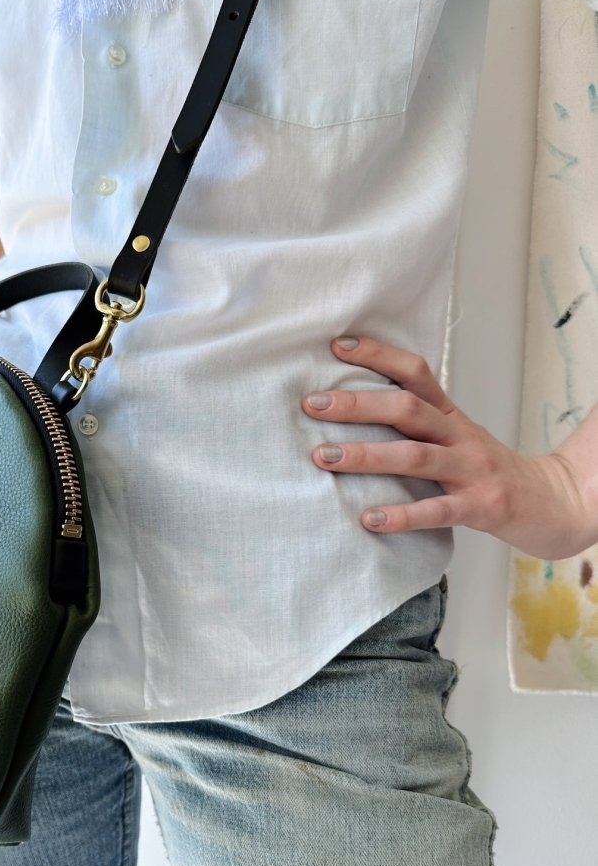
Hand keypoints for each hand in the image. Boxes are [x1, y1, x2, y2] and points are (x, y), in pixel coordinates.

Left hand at [302, 335, 596, 560]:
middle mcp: (459, 435)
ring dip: (365, 456)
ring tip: (323, 458)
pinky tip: (368, 519)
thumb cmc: (489, 473)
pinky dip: (401, 514)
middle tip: (312, 405)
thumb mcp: (455, 439)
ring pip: (414, 456)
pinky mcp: (481, 507)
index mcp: (450, 415)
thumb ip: (414, 427)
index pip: (414, 373)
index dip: (378, 355)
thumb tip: (351, 411)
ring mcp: (472, 470)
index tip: (336, 346)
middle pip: (406, 409)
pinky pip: (436, 511)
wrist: (553, 504)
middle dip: (356, 405)